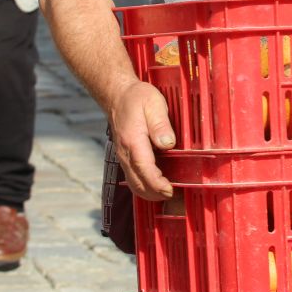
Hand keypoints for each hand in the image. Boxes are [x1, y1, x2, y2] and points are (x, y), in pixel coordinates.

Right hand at [108, 80, 175, 199]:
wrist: (117, 95)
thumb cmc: (137, 98)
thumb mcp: (153, 104)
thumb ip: (160, 125)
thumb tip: (168, 144)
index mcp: (133, 141)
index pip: (144, 169)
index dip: (157, 184)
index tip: (170, 190)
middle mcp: (125, 153)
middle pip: (138, 183)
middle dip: (155, 194)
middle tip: (174, 195)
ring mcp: (124, 157)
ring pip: (134, 184)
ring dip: (150, 193)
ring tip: (168, 194)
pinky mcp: (125, 157)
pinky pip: (133, 178)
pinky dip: (145, 186)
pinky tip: (158, 185)